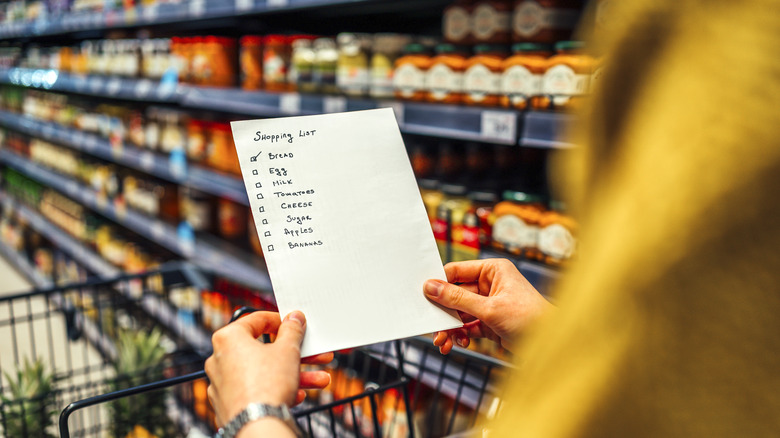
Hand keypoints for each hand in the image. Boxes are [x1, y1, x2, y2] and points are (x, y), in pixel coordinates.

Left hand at [204, 311, 333, 427]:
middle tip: (312, 353)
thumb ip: (292, 330)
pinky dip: (276, 389)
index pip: (257, 320)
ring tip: (318, 380)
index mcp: (228, 338)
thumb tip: (293, 319)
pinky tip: (298, 394)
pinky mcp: (229, 403)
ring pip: (263, 372)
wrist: (257, 426)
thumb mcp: (288, 350)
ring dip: (293, 374)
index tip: (295, 325)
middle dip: (295, 353)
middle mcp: (220, 358)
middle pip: (264, 350)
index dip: (281, 321)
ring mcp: (223, 383)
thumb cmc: (266, 386)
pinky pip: (256, 390)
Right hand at [424, 259, 554, 353]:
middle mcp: (490, 284)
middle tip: (431, 326)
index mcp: (493, 270)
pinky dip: (461, 334)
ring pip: (459, 313)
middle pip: (455, 295)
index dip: (439, 283)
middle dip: (443, 313)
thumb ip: (457, 299)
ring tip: (443, 342)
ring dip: (450, 327)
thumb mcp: (490, 308)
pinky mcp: (490, 322)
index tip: (422, 295)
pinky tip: (459, 343)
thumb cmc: (531, 318)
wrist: (553, 345)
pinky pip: (468, 325)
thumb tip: (431, 287)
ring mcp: (490, 304)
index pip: (457, 272)